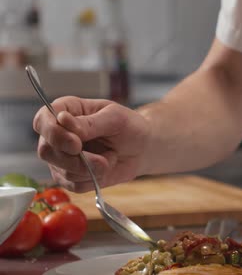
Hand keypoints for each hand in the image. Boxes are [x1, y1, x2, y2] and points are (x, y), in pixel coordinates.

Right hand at [33, 96, 150, 191]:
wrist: (143, 149)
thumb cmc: (129, 127)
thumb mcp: (115, 119)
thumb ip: (89, 123)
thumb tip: (63, 120)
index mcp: (66, 111)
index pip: (42, 121)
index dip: (52, 133)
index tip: (75, 142)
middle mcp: (58, 134)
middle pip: (46, 150)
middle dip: (74, 159)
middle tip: (100, 160)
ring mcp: (62, 157)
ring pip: (61, 170)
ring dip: (90, 169)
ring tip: (110, 158)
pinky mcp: (70, 177)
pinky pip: (73, 185)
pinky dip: (94, 179)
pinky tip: (106, 167)